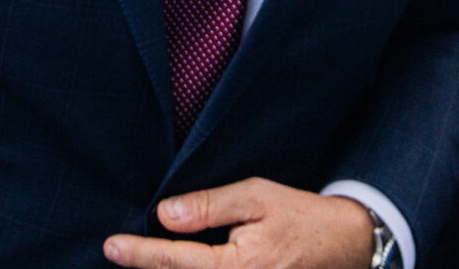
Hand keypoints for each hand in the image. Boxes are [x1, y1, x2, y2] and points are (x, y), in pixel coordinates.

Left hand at [104, 178, 374, 268]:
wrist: (348, 246)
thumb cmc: (302, 216)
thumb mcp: (257, 196)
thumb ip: (209, 207)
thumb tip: (165, 215)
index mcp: (239, 266)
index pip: (176, 260)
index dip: (139, 254)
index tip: (110, 246)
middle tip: (118, 255)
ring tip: (141, 260)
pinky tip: (175, 266)